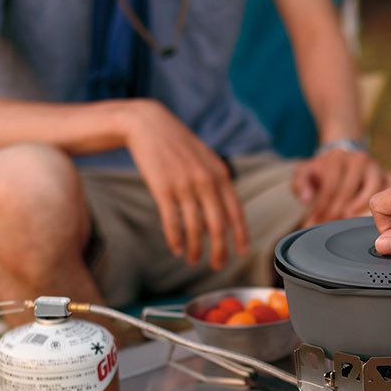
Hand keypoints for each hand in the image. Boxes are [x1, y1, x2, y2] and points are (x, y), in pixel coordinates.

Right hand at [122, 99, 247, 269]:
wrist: (148, 125)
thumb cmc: (178, 145)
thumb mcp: (206, 160)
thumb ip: (217, 184)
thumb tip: (222, 215)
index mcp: (221, 175)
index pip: (236, 212)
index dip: (241, 235)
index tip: (242, 253)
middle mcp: (206, 182)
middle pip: (217, 226)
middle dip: (219, 251)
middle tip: (216, 266)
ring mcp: (185, 186)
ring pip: (194, 228)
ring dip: (194, 249)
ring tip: (192, 260)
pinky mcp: (163, 189)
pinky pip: (172, 222)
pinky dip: (175, 239)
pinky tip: (176, 249)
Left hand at [292, 147, 390, 225]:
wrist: (343, 155)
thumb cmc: (323, 169)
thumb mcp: (305, 172)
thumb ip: (300, 184)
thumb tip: (307, 198)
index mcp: (336, 158)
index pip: (330, 186)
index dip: (322, 206)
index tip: (317, 221)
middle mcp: (358, 159)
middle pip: (347, 190)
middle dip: (337, 212)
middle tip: (329, 226)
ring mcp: (375, 167)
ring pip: (370, 190)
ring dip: (359, 209)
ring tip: (350, 220)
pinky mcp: (388, 175)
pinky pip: (389, 190)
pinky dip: (384, 203)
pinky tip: (376, 216)